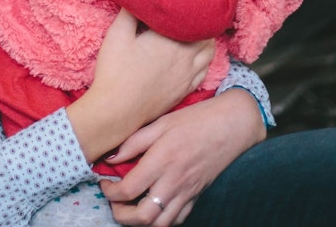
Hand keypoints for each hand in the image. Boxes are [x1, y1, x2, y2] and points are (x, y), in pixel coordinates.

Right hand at [66, 10, 213, 163]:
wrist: (117, 111)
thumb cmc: (115, 71)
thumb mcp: (117, 35)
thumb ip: (130, 12)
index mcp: (171, 39)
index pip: (191, 18)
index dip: (190, 7)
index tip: (183, 0)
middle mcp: (186, 56)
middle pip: (206, 34)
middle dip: (201, 22)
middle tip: (191, 14)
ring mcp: (188, 75)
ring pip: (210, 53)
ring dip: (206, 41)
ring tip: (195, 33)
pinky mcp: (185, 90)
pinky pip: (204, 71)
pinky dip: (204, 60)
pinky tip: (194, 57)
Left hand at [100, 88, 266, 225]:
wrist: (231, 125)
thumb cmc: (196, 119)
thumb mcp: (160, 123)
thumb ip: (133, 142)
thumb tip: (110, 158)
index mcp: (161, 161)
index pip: (128, 190)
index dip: (109, 191)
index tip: (104, 182)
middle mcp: (174, 182)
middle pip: (142, 217)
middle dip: (121, 215)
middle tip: (114, 201)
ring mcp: (187, 192)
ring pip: (160, 224)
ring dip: (140, 221)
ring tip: (130, 207)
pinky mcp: (196, 196)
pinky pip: (177, 219)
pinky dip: (161, 219)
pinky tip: (153, 205)